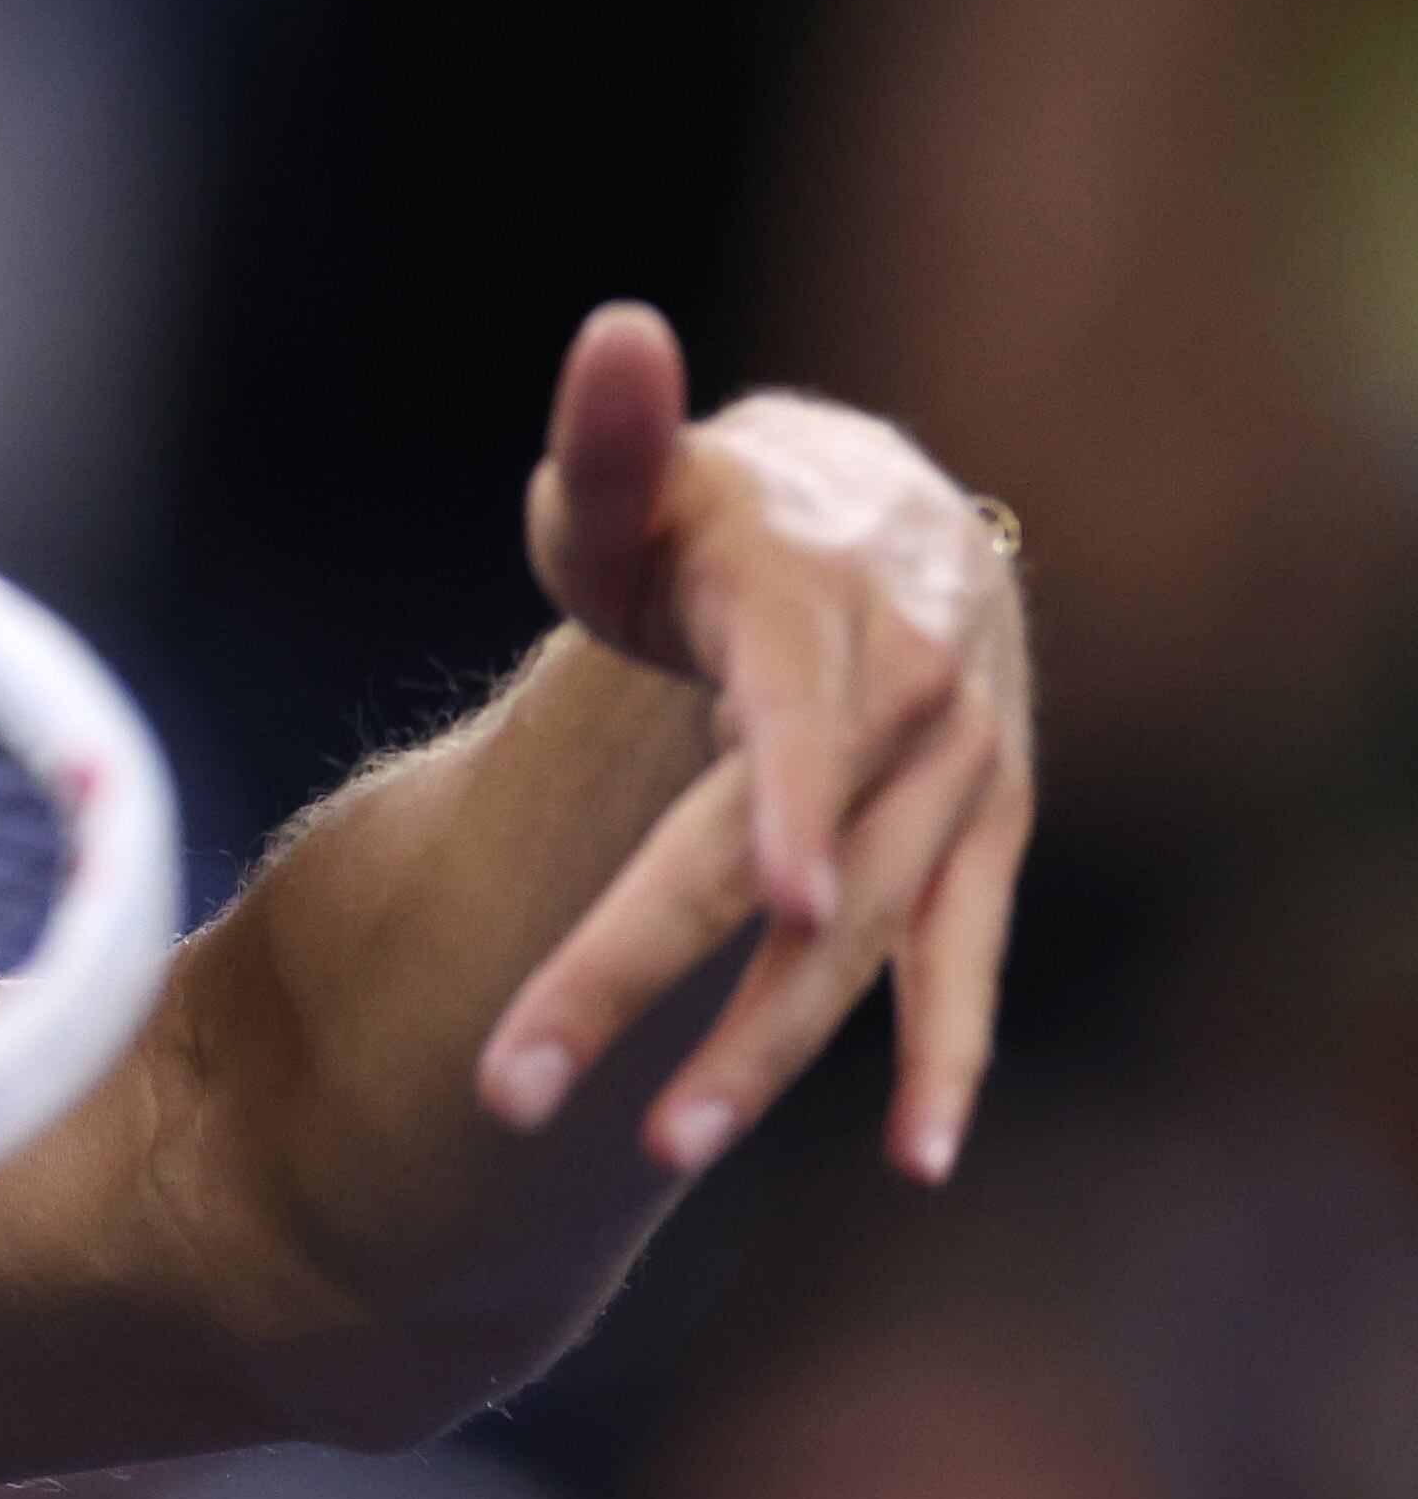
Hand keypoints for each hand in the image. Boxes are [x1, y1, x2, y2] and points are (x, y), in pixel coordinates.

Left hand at [479, 302, 1033, 1185]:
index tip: (779, 893)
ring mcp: (961, 775)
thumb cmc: (711, 511)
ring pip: (863, 934)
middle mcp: (911, 694)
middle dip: (640, 973)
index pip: (795, 712)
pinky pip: (968, 959)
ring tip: (653, 1148)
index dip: (790, 799)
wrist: (872, 512)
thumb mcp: (647, 477)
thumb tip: (615, 336)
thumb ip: (613, 436)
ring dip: (766, 1050)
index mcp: (817, 602)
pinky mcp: (985, 836)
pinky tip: (917, 1162)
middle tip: (512, 1089)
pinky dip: (946, 1059)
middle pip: (779, 859)